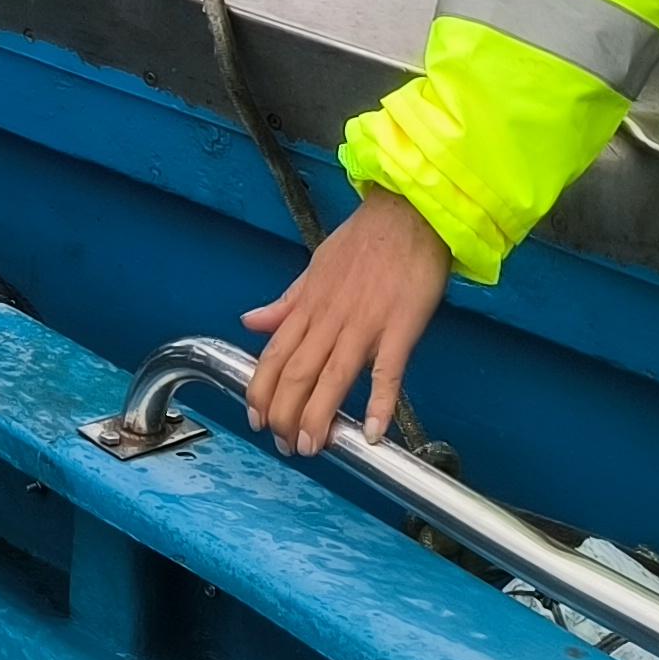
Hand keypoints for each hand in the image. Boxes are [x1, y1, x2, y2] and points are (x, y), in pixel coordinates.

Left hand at [242, 189, 450, 455]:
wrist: (409, 212)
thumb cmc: (366, 240)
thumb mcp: (315, 266)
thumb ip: (286, 302)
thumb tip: (250, 320)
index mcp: (309, 305)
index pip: (275, 355)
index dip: (261, 390)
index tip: (256, 419)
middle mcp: (329, 317)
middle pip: (297, 373)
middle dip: (285, 414)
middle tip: (285, 446)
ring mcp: (364, 323)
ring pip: (332, 376)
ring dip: (319, 416)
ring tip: (311, 447)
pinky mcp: (400, 326)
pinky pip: (387, 370)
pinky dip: (379, 402)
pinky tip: (371, 433)